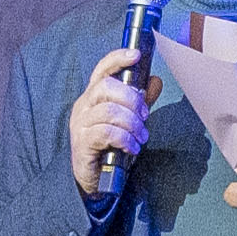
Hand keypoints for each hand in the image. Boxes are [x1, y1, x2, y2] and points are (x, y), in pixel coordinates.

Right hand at [69, 47, 148, 193]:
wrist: (95, 180)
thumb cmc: (110, 147)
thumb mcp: (129, 121)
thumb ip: (141, 101)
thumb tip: (155, 80)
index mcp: (94, 96)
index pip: (102, 69)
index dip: (117, 59)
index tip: (135, 55)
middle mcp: (84, 106)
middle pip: (106, 87)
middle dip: (132, 99)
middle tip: (145, 115)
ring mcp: (80, 124)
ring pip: (109, 110)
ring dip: (132, 123)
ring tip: (141, 137)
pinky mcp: (82, 143)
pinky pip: (106, 132)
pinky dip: (125, 138)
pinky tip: (132, 147)